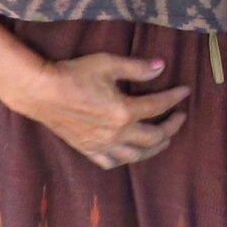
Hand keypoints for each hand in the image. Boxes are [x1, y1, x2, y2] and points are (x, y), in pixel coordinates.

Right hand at [9, 52, 189, 168]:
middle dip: (171, 127)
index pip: (157, 106)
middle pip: (153, 136)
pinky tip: (131, 153)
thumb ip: (137, 68)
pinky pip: (111, 162)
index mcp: (124, 111)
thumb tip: (161, 67)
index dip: (174, 98)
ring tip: (164, 139)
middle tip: (180, 117)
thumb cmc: (75, 74)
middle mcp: (116, 133)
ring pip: (136, 155)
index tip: (185, 91)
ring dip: (154, 148)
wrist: (41, 92)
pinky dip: (126, 159)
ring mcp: (102, 145)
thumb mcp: (108, 64)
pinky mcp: (88, 150)